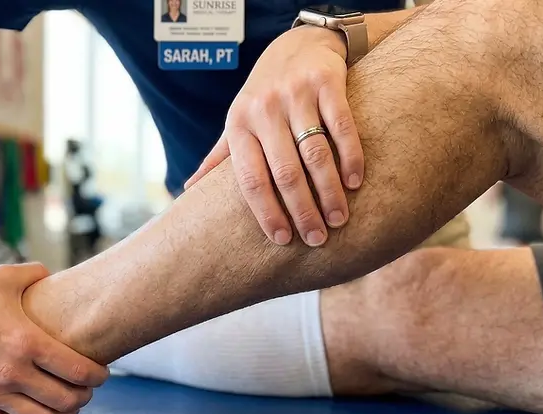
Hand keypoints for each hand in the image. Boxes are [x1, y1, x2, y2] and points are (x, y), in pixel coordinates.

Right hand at [0, 262, 109, 413]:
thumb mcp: (8, 277)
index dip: (97, 376)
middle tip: (86, 390)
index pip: (78, 371)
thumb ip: (40, 276)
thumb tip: (60, 278)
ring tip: (68, 407)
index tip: (101, 374)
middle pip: (66, 399)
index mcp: (26, 342)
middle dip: (84, 397)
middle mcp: (10, 372)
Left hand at [184, 26, 363, 246]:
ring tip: (338, 219)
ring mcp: (295, 94)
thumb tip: (188, 190)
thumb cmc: (264, 95)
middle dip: (302, 210)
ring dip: (328, 191)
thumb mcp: (237, 121)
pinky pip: (341, 127)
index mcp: (239, 125)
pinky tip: (354, 182)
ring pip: (314, 153)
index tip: (281, 240)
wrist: (298, 44)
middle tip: (317, 238)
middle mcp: (264, 109)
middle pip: (284, 172)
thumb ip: (218, 157)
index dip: (265, 212)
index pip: (250, 179)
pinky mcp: (326, 82)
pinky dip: (349, 157)